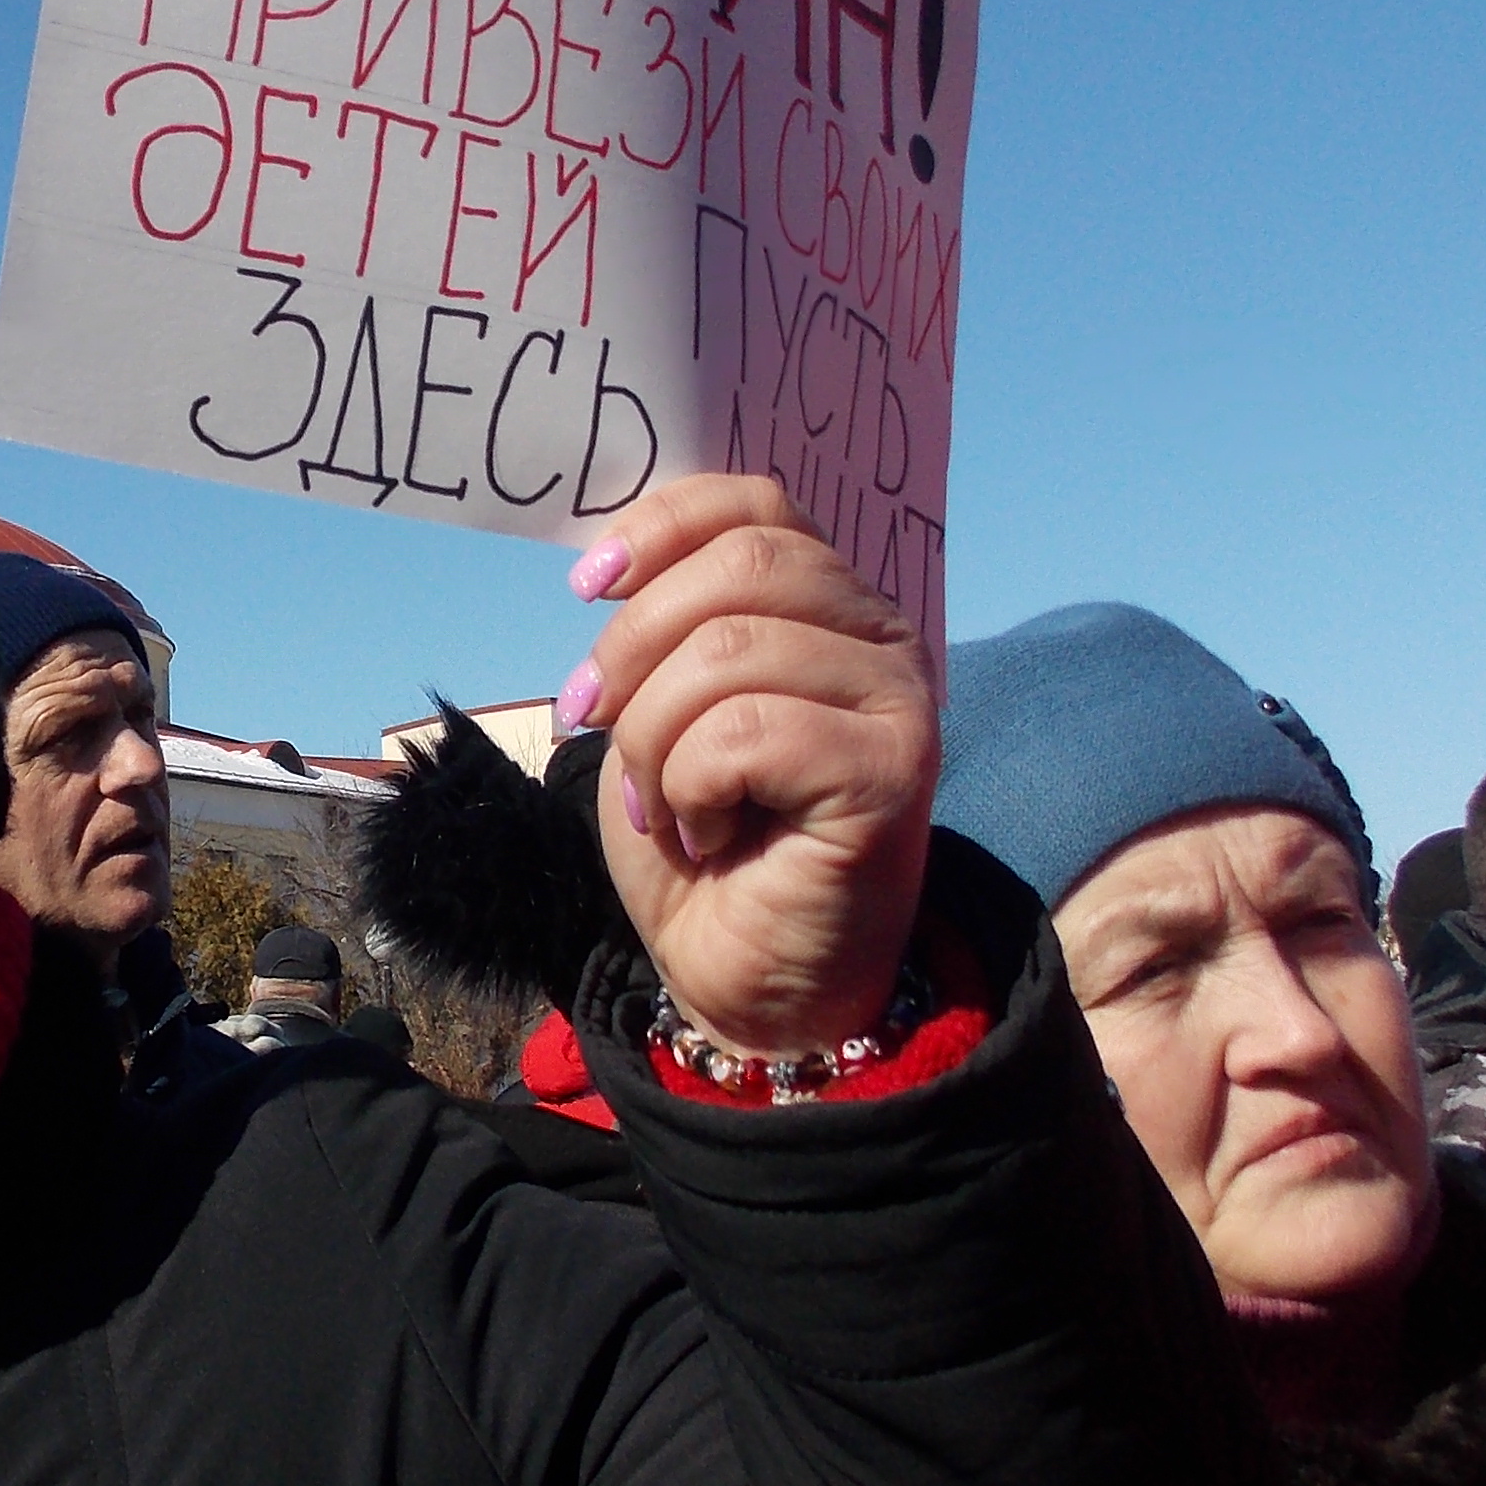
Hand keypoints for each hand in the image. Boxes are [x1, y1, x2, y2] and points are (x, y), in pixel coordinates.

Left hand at [557, 475, 937, 1061]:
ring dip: (654, 742)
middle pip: (736, 566)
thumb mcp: (662, 711)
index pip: (754, 503)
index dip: (660, 526)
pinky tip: (711, 836)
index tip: (586, 588)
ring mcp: (899, 700)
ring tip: (668, 806)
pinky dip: (692, 789)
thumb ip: (668, 627)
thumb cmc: (705, 844)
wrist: (748, 981)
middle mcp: (881, 636)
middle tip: (599, 724)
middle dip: (634, 649)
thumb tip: (608, 565)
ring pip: (726, 652)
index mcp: (829, 605)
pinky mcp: (894, 771)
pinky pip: (746, 733)